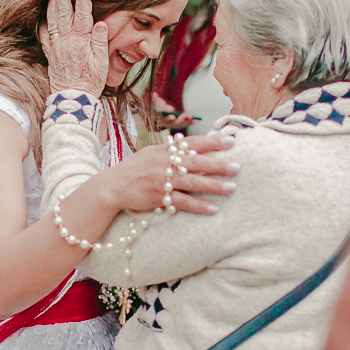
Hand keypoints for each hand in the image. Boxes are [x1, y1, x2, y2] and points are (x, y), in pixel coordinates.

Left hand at [40, 0, 108, 95]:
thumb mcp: (101, 63)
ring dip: (53, 4)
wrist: (73, 97)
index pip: (83, 14)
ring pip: (52, 20)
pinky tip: (44, 15)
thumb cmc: (90, 81)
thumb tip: (100, 23)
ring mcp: (56, 46)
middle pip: (63, 12)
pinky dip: (44, 22)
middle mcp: (66, 40)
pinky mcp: (50, 52)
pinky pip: (44, 34)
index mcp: (81, 41)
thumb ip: (100, 41)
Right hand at [105, 132, 239, 215]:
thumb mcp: (152, 153)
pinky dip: (198, 205)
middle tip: (237, 166)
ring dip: (213, 185)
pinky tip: (213, 209)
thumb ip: (171, 150)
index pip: (192, 143)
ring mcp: (162, 180)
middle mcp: (164, 163)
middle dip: (217, 163)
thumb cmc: (135, 169)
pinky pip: (182, 202)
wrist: (112, 186)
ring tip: (231, 187)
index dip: (212, 141)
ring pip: (192, 182)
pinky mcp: (159, 197)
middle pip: (195, 162)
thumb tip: (193, 145)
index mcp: (165, 150)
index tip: (231, 140)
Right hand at [154, 96, 198, 131]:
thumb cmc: (156, 105)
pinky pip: (184, 125)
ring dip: (187, 122)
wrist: (157, 112)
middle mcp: (165, 124)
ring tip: (193, 118)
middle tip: (188, 116)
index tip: (172, 116)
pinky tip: (196, 120)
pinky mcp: (177, 125)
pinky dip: (190, 123)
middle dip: (181, 120)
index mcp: (158, 119)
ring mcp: (171, 125)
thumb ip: (154, 99)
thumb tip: (153, 94)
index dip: (167, 118)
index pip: (163, 119)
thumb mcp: (154, 101)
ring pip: (179, 125)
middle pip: (173, 123)